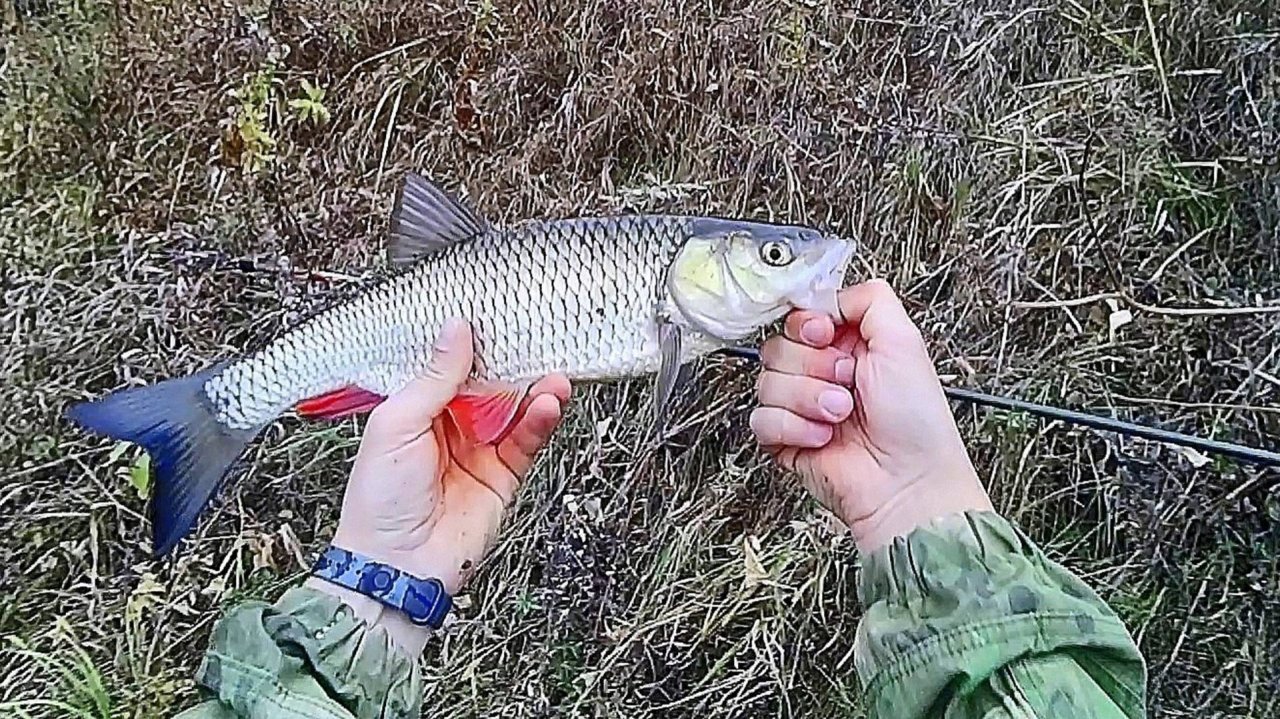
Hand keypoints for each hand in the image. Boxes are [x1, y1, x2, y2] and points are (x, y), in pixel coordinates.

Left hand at [306, 318, 570, 653]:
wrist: (397, 566)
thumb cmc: (379, 501)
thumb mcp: (397, 424)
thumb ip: (434, 378)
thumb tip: (456, 330)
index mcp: (414, 408)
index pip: (450, 365)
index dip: (473, 344)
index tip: (495, 318)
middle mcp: (448, 425)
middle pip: (489, 383)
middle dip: (511, 364)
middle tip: (534, 341)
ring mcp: (478, 449)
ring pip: (514, 409)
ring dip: (535, 391)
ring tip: (553, 376)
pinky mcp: (502, 475)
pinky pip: (526, 441)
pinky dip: (539, 421)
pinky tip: (547, 405)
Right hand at [750, 279, 991, 550]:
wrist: (906, 482)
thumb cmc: (916, 422)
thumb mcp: (905, 341)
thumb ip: (869, 299)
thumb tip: (829, 295)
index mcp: (848, 345)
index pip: (800, 316)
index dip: (806, 324)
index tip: (823, 334)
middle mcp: (822, 372)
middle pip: (778, 346)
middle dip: (813, 366)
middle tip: (846, 383)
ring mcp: (801, 406)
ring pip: (766, 382)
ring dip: (806, 399)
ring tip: (839, 415)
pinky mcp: (785, 438)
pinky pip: (761, 418)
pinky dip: (794, 427)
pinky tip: (823, 437)